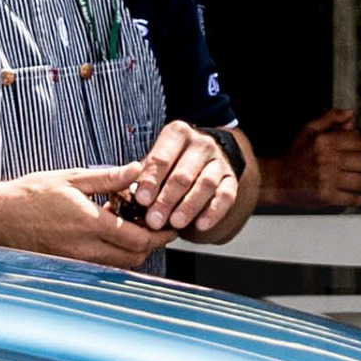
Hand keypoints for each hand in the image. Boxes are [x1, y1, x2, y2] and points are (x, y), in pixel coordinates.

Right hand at [0, 165, 177, 267]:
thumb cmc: (30, 194)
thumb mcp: (71, 178)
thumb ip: (108, 178)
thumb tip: (138, 170)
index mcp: (88, 224)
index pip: (139, 239)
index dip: (161, 234)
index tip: (171, 224)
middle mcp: (85, 249)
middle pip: (135, 257)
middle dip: (152, 243)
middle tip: (157, 223)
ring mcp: (77, 261)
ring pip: (120, 264)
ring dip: (133, 248)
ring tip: (131, 223)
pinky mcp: (70, 266)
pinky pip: (103, 265)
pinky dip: (114, 252)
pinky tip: (109, 231)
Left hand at [126, 121, 243, 238]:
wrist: (203, 162)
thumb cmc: (171, 165)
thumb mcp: (154, 163)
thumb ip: (143, 177)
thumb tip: (129, 198)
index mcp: (177, 134)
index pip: (162, 158)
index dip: (151, 181)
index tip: (142, 200)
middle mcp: (200, 144)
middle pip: (183, 174)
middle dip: (167, 199)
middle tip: (155, 220)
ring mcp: (218, 161)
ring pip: (206, 184)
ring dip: (189, 207)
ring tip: (175, 223)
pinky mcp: (231, 179)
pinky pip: (226, 196)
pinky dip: (213, 212)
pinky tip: (200, 225)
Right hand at [263, 109, 360, 210]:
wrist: (277, 179)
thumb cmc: (293, 156)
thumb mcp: (309, 130)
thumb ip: (331, 119)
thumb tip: (350, 115)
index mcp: (324, 141)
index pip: (359, 142)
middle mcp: (327, 160)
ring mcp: (327, 179)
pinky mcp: (326, 197)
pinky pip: (353, 198)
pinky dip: (360, 198)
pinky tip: (358, 195)